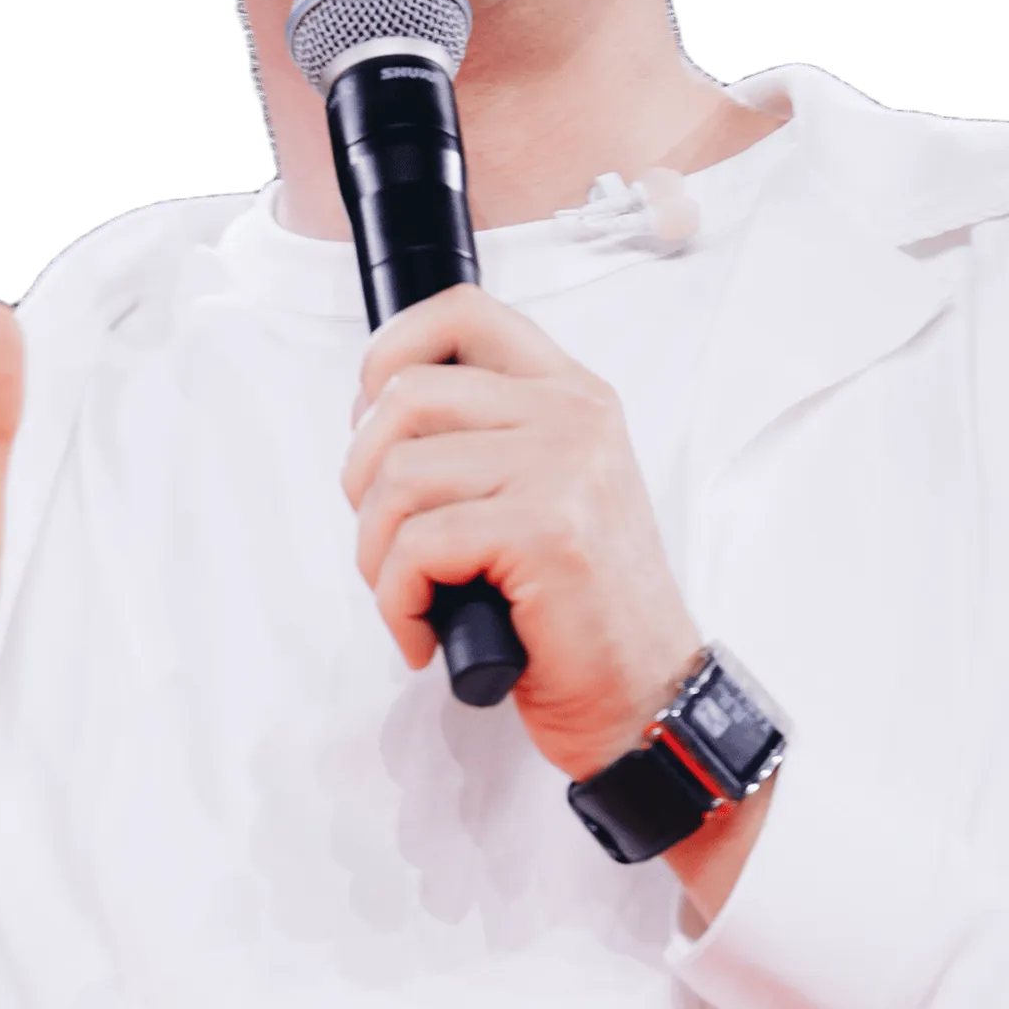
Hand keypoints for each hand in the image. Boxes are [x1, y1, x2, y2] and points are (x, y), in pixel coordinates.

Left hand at [339, 285, 703, 784]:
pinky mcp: (547, 531)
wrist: (644, 698)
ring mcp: (565, 468)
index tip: (372, 424)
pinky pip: (417, 545)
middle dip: (363, 476)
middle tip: (386, 539)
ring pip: (398, 475)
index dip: (389, 353)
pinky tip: (422, 633)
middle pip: (404, 394)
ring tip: (408, 597)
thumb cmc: (578, 611)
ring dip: (376, 553)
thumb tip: (372, 416)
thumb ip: (481, 439)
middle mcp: (573, 415)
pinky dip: (396, 600)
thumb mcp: (543, 493)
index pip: (462, 310)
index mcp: (570, 394)